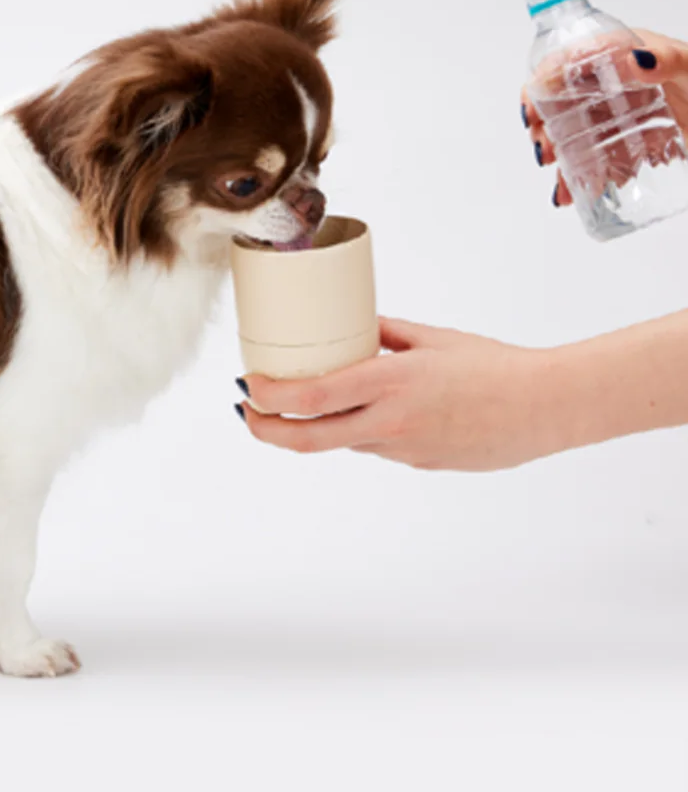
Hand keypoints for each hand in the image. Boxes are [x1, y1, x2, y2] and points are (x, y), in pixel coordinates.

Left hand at [238, 319, 577, 471]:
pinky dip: (360, 430)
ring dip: (317, 426)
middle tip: (247, 413)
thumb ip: (385, 334)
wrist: (544, 408)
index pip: (311, 399)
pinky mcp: (419, 463)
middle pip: (309, 439)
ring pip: (342, 442)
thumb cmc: (493, 366)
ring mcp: (403, 449)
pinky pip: (376, 446)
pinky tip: (371, 411)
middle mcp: (390, 422)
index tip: (248, 386)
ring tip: (301, 402)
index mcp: (390, 383)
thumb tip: (352, 328)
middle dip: (267, 430)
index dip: (269, 398)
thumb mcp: (431, 339)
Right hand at [523, 29, 687, 206]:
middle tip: (546, 150)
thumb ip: (669, 59)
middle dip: (545, 127)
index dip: (541, 83)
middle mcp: (611, 82)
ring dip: (558, 157)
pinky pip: (595, 159)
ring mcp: (619, 114)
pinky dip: (579, 178)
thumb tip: (638, 59)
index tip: (532, 110)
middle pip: (561, 101)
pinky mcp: (630, 143)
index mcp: (619, 52)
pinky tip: (570, 194)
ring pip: (574, 134)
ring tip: (559, 177)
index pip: (566, 60)